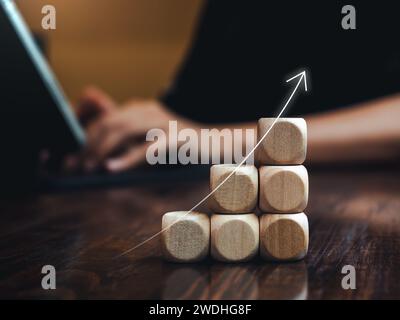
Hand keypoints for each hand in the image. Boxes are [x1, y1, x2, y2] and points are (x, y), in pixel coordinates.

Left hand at [77, 87, 196, 172]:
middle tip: (75, 165)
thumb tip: (102, 160)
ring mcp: (163, 123)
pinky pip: (146, 148)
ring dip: (102, 150)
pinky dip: (127, 159)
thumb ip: (130, 144)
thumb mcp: (151, 141)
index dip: (85, 136)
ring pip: (123, 130)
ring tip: (89, 167)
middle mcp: (149, 111)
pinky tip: (111, 168)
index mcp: (142, 110)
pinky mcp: (175, 138)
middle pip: (109, 122)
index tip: (72, 155)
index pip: (105, 118)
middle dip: (88, 144)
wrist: (216, 143)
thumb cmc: (181, 147)